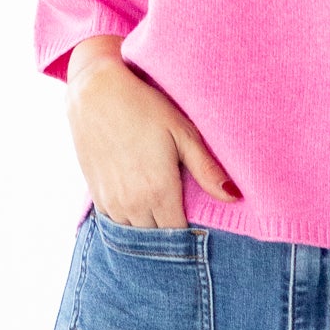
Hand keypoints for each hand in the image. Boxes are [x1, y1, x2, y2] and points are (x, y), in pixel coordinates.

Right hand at [65, 36, 238, 226]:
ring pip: (135, 234)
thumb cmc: (144, 106)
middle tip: (183, 217)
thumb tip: (234, 197)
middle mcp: (133, 204)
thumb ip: (207, 170)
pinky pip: (115, 223)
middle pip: (157, 238)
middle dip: (171, 235)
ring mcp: (111, 201)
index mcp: (159, 192)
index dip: (192, 235)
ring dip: (149, 229)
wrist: (95, 92)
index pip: (180, 236)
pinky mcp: (95, 194)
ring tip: (162, 213)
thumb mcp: (182, 133)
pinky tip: (140, 206)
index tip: (201, 225)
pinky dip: (129, 221)